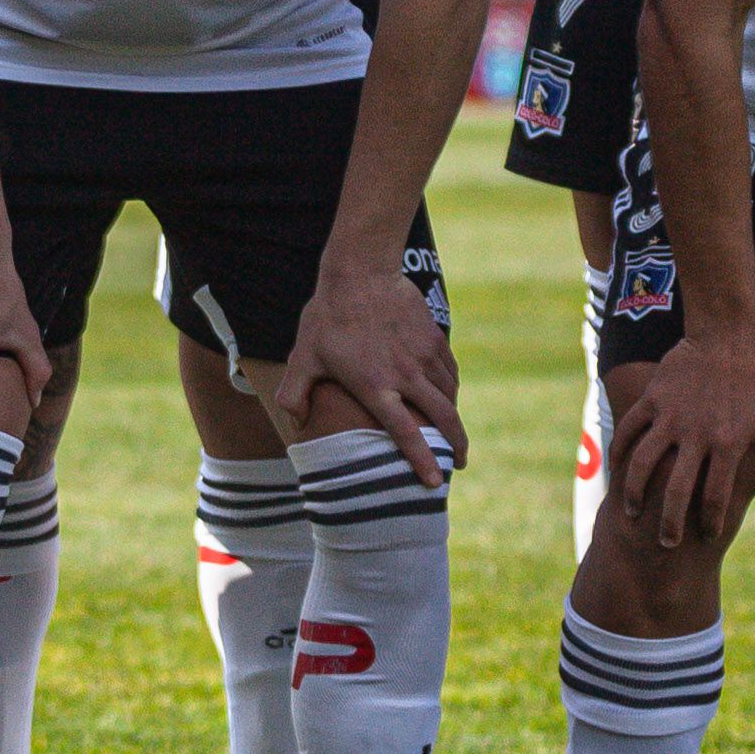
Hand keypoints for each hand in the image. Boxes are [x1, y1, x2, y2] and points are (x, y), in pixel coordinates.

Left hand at [272, 250, 463, 482]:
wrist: (361, 271)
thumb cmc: (327, 317)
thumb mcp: (303, 356)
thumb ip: (295, 393)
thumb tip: (294, 423)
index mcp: (375, 386)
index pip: (405, 433)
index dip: (422, 459)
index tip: (435, 482)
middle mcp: (406, 375)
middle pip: (442, 419)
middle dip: (456, 446)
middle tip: (459, 464)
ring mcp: (424, 356)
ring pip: (450, 397)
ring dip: (454, 419)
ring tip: (453, 434)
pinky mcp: (435, 339)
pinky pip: (451, 373)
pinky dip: (452, 390)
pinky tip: (448, 397)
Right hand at [609, 335, 754, 547]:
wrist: (730, 340)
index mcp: (730, 444)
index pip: (715, 496)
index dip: (709, 522)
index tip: (706, 535)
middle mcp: (698, 434)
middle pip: (677, 490)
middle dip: (670, 523)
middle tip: (667, 543)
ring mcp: (671, 416)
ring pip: (645, 463)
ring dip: (636, 493)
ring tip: (633, 512)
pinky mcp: (653, 399)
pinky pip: (630, 430)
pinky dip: (620, 451)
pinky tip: (618, 470)